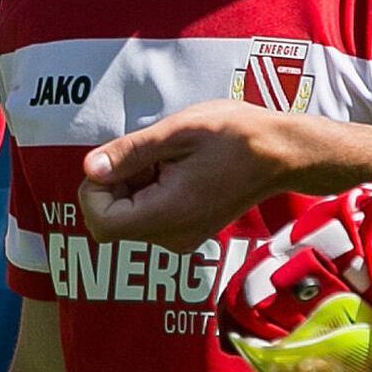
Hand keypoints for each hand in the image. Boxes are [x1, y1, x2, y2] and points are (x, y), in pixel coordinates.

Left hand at [79, 101, 310, 245]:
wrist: (281, 153)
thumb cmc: (235, 136)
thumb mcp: (176, 133)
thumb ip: (129, 154)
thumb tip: (90, 169)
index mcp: (168, 215)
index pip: (101, 223)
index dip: (96, 190)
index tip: (120, 161)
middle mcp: (172, 237)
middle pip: (112, 221)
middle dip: (117, 185)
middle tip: (152, 155)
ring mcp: (181, 238)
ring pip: (130, 217)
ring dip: (135, 185)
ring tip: (171, 160)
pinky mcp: (188, 231)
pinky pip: (150, 216)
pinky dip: (151, 191)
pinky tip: (178, 169)